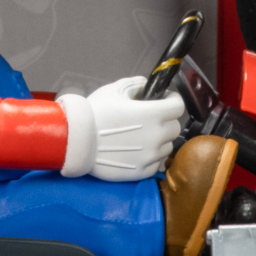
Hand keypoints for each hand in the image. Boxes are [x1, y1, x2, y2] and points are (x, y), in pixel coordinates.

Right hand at [59, 76, 182, 182]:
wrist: (76, 141)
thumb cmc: (94, 114)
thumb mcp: (113, 91)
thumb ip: (134, 85)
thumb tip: (145, 85)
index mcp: (152, 113)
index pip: (178, 106)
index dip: (173, 100)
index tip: (167, 99)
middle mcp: (155, 135)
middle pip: (175, 127)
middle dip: (166, 120)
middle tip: (153, 118)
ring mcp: (150, 155)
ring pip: (167, 146)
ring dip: (160, 140)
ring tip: (143, 136)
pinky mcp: (142, 171)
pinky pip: (157, 163)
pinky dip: (152, 157)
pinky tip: (139, 151)